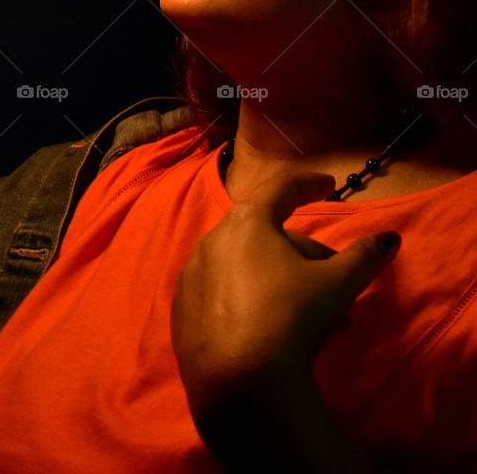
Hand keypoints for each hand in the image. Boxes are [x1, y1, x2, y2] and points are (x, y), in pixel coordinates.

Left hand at [170, 171, 400, 422]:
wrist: (239, 386)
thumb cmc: (291, 319)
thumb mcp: (337, 286)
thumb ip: (364, 257)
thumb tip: (389, 239)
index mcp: (247, 222)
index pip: (282, 189)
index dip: (309, 185)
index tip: (328, 185)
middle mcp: (212, 240)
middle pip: (266, 234)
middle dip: (303, 253)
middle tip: (333, 278)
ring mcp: (192, 277)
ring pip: (244, 267)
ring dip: (279, 281)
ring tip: (312, 317)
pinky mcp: (183, 313)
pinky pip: (222, 295)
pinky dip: (248, 301)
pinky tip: (272, 329)